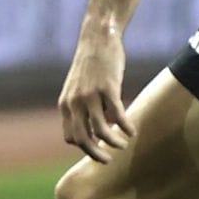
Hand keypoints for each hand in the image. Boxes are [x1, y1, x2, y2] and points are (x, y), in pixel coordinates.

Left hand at [58, 28, 135, 163]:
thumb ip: (81, 108)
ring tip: (123, 145)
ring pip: (101, 130)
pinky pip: (117, 115)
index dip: (84, 147)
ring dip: (114, 142)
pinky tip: (132, 131)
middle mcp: (74, 102)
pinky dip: (125, 127)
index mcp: (65, 104)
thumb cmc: (91, 65)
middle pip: (82, 139)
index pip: (70, 137)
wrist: (97, 38)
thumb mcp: (77, 87)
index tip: (98, 148)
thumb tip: (95, 133)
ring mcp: (90, 95)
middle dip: (96, 154)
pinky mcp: (108, 88)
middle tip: (108, 161)